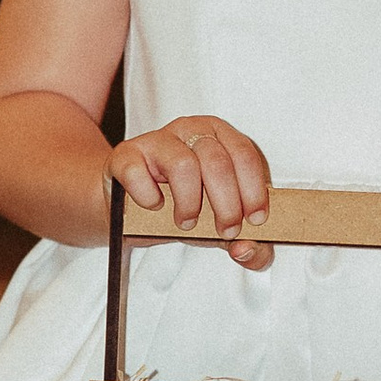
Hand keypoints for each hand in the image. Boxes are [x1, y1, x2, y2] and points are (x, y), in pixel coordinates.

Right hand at [110, 118, 273, 269]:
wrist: (133, 208)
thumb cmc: (183, 206)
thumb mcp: (220, 224)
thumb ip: (247, 243)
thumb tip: (247, 251)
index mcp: (220, 136)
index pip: (245, 155)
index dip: (253, 190)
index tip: (254, 220)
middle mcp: (191, 130)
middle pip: (217, 162)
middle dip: (227, 204)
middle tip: (226, 229)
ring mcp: (157, 139)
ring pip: (183, 165)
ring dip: (189, 202)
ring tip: (187, 222)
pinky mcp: (126, 155)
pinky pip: (138, 171)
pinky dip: (148, 196)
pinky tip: (154, 206)